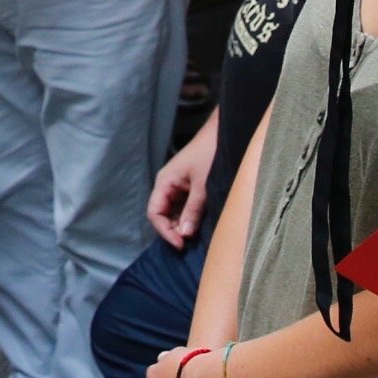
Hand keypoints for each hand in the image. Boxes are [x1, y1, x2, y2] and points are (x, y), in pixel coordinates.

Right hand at [147, 121, 214, 248]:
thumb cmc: (209, 154)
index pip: (154, 213)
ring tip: (196, 236)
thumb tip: (184, 234)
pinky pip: (184, 207)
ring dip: (182, 225)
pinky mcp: (189, 187)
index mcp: (164, 182)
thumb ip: (192, 210)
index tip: (181, 244)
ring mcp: (178, 187)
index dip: (165, 231)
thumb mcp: (202, 185)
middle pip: (162, 215)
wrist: (223, 134)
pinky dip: (189, 217)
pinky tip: (199, 225)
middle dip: (174, 230)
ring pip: (174, 212)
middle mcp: (167, 185)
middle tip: (190, 242)